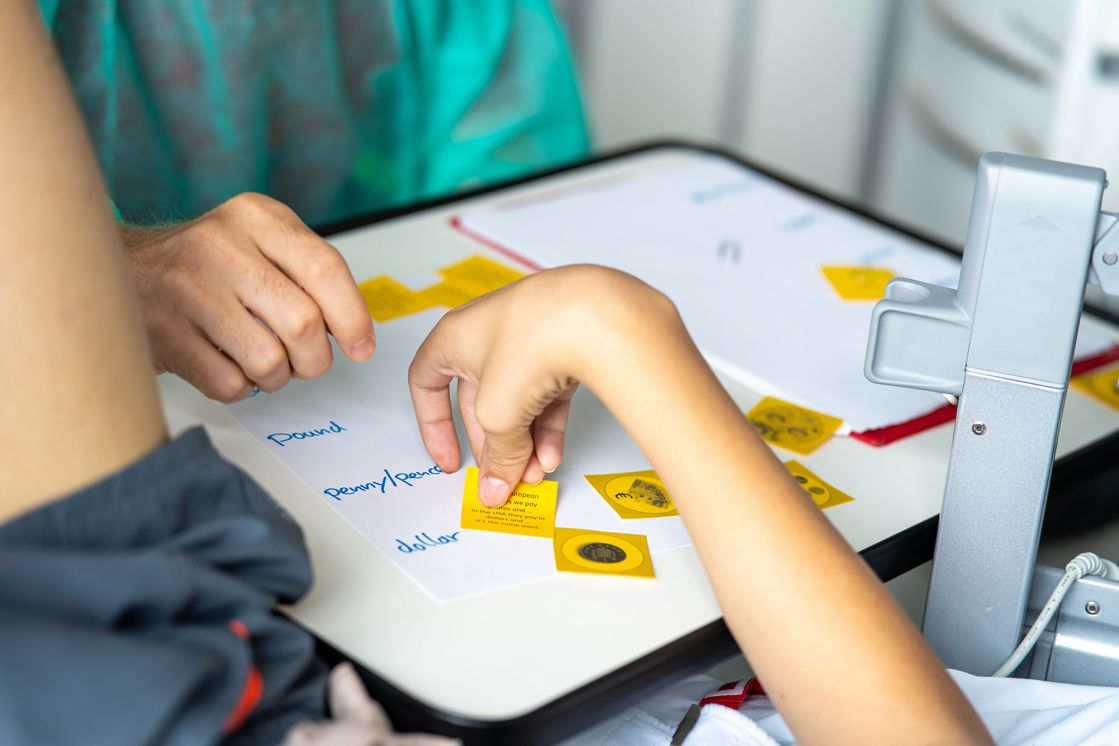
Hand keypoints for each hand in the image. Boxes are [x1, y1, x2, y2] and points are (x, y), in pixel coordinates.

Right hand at [124, 193, 374, 400]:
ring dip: (279, 376)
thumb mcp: (261, 239)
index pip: (325, 268)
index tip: (362, 347)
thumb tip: (355, 330)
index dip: (353, 317)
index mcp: (254, 217)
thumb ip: (310, 271)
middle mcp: (219, 247)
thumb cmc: (211, 262)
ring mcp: (187, 291)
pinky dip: (242, 386)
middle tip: (308, 361)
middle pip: (304, 324)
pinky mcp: (164, 335)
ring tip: (266, 361)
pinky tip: (230, 364)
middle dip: (316, 359)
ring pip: (269, 362)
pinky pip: (231, 383)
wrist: (123, 269)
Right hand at [408, 265, 671, 506]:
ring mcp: (528, 339)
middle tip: (502, 477)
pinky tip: (553, 456)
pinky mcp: (563, 348)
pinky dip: (548, 427)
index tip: (450, 458)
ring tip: (535, 475)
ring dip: (525, 443)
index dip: (433, 426)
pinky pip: (547, 395)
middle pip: (480, 401)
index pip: (427, 383)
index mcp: (454, 338)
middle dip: (493, 446)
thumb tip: (497, 485)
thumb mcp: (499, 415)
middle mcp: (489, 334)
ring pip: (518, 401)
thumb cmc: (532, 342)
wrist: (594, 317)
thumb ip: (496, 455)